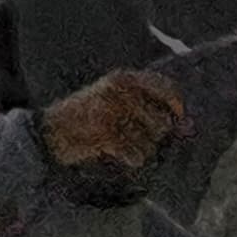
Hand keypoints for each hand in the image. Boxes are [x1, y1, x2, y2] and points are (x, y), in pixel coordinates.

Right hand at [41, 68, 184, 173]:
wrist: (50, 133)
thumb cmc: (87, 117)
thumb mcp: (114, 99)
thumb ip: (148, 107)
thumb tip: (186, 126)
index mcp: (122, 78)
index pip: (166, 88)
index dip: (177, 106)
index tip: (179, 119)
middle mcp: (119, 92)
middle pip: (162, 122)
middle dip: (153, 135)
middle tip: (130, 134)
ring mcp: (111, 112)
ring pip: (150, 142)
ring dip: (140, 148)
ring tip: (119, 142)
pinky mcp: (105, 133)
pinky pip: (135, 154)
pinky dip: (129, 158)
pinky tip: (114, 152)